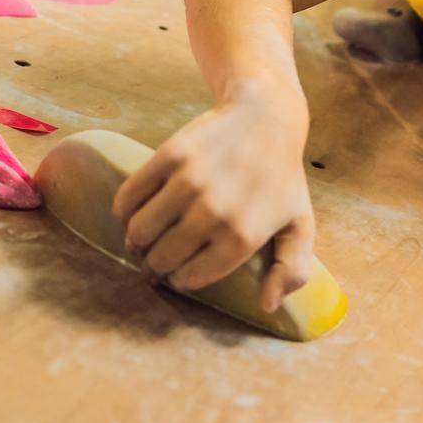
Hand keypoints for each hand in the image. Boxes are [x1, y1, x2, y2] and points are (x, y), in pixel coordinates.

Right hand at [111, 95, 314, 312]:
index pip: (190, 277)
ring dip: (136, 240)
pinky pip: (128, 198)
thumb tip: (268, 305)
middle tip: (157, 257)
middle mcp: (214, 212)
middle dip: (155, 263)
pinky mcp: (169, 156)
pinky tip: (135, 212)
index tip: (180, 271)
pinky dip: (123, 211)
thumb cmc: (282, 178)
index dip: (180, 279)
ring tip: (144, 238)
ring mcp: (189, 182)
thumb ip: (292, 270)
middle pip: (161, 258)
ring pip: (139, 231)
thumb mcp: (299, 224)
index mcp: (243, 237)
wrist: (266, 117)